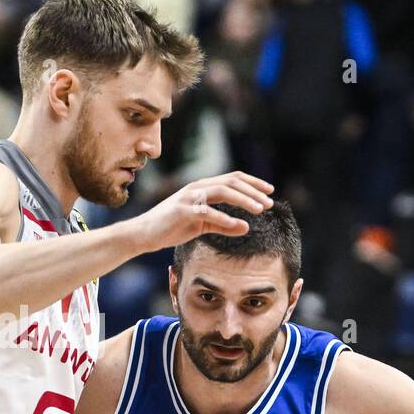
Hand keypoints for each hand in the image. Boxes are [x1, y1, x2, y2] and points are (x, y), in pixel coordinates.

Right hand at [132, 172, 273, 251]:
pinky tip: (238, 225)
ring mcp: (188, 197)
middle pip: (231, 182)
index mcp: (202, 188)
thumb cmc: (172, 228)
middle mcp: (197, 188)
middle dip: (253, 191)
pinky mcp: (181, 211)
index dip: (252, 183)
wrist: (144, 234)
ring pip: (222, 192)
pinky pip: (207, 212)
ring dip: (243, 200)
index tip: (269, 192)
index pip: (232, 179)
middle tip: (269, 203)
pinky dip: (224, 218)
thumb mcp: (202, 226)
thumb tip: (245, 227)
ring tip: (259, 210)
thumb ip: (223, 226)